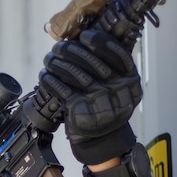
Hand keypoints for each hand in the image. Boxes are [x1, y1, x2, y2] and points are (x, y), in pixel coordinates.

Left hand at [40, 29, 141, 163]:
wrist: (102, 140)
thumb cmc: (106, 108)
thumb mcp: (118, 87)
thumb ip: (110, 66)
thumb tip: (83, 39)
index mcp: (130, 79)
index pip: (116, 52)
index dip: (98, 40)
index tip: (84, 36)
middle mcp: (117, 89)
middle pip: (91, 60)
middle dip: (70, 49)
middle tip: (58, 47)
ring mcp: (100, 100)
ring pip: (75, 73)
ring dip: (57, 63)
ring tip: (49, 59)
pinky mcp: (82, 110)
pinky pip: (62, 89)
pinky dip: (51, 80)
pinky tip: (46, 75)